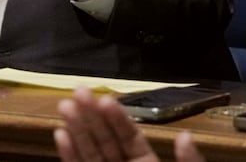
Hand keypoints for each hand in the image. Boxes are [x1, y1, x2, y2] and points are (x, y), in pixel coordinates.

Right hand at [53, 87, 204, 161]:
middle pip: (105, 140)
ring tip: (65, 105)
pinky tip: (61, 135)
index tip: (105, 98)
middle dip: (91, 116)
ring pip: (90, 153)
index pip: (130, 137)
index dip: (118, 118)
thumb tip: (184, 135)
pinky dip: (69, 156)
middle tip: (78, 89)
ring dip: (77, 129)